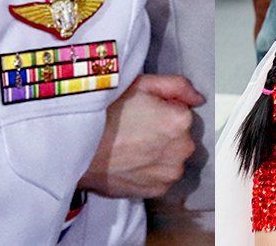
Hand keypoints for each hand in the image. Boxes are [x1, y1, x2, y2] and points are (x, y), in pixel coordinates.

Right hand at [79, 74, 203, 197]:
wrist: (77, 149)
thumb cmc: (106, 113)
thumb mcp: (141, 84)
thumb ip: (177, 86)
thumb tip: (198, 98)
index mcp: (181, 120)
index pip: (182, 110)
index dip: (162, 108)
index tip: (142, 111)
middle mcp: (182, 149)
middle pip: (180, 135)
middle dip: (165, 131)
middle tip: (135, 128)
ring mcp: (170, 173)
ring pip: (172, 157)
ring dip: (160, 152)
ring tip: (131, 146)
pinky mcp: (157, 190)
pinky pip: (161, 176)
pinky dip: (151, 170)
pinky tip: (131, 161)